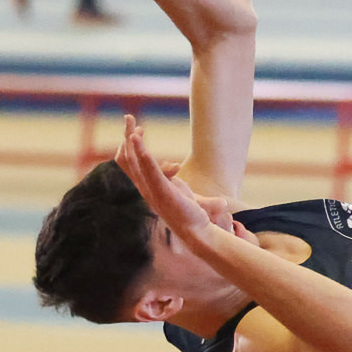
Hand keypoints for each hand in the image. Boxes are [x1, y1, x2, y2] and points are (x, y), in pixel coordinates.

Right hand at [112, 115, 244, 254]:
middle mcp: (147, 190)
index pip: (133, 165)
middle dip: (127, 138)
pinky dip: (142, 154)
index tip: (138, 129)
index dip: (131, 147)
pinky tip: (137, 139)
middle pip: (129, 161)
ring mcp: (153, 191)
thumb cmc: (193, 217)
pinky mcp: (163, 191)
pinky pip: (149, 170)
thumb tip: (224, 203)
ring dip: (132, 143)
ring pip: (135, 163)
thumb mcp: (196, 202)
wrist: (197, 233)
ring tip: (132, 125)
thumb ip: (207, 201)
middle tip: (129, 118)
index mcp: (150, 189)